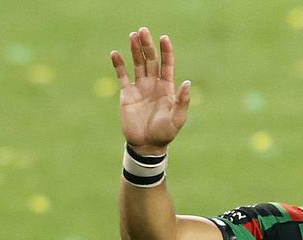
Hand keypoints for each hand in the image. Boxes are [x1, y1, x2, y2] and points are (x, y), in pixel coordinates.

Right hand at [110, 27, 190, 154]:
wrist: (146, 145)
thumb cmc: (165, 133)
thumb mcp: (177, 118)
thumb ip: (182, 101)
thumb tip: (187, 83)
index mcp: (166, 88)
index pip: (167, 65)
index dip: (166, 51)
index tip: (164, 38)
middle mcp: (153, 84)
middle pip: (150, 60)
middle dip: (147, 45)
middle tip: (143, 30)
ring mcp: (140, 87)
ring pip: (137, 64)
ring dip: (135, 50)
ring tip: (133, 36)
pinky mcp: (127, 94)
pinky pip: (122, 76)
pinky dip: (118, 65)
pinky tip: (116, 53)